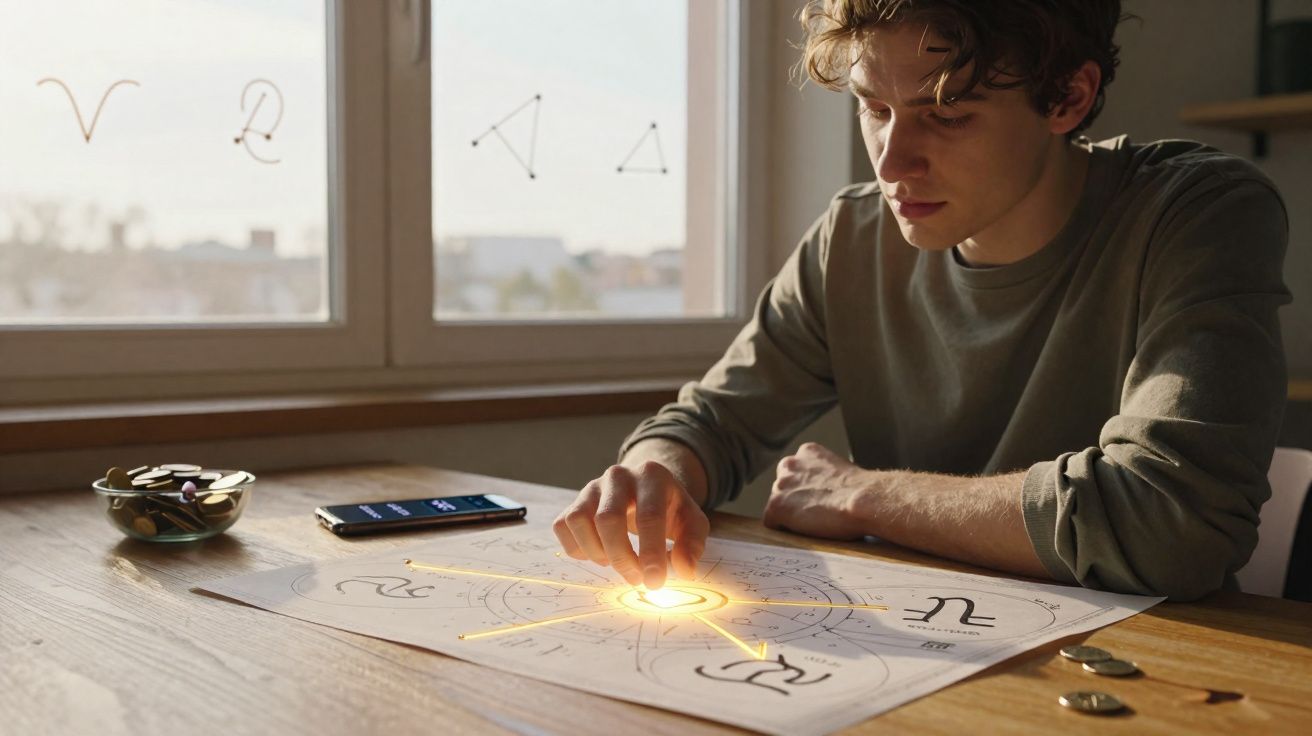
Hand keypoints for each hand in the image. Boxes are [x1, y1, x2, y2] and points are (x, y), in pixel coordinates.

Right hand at [553, 461, 709, 588]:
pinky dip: (578, 549)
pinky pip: (563, 527)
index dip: (650, 552)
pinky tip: (599, 552)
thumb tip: (684, 571)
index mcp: (652, 476)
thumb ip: (692, 545)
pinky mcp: (573, 501)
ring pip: (579, 521)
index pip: (649, 516)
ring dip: (596, 552)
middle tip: (636, 579)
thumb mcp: (691, 522)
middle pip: (608, 519)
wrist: (645, 488)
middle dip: (621, 558)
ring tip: (616, 562)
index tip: (654, 583)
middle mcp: (618, 476)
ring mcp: (592, 487)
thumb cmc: (669, 509)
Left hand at [763, 442, 873, 539]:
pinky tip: (805, 530)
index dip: (805, 489)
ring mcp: (780, 485)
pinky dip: (785, 529)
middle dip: (795, 500)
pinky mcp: (776, 506)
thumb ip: (823, 475)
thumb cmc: (861, 492)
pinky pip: (772, 523)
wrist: (864, 501)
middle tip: (816, 512)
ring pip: (778, 505)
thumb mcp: (840, 471)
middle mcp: (789, 464)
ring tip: (814, 522)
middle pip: (783, 487)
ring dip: (791, 514)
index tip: (818, 499)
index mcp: (806, 452)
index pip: (795, 473)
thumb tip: (823, 491)